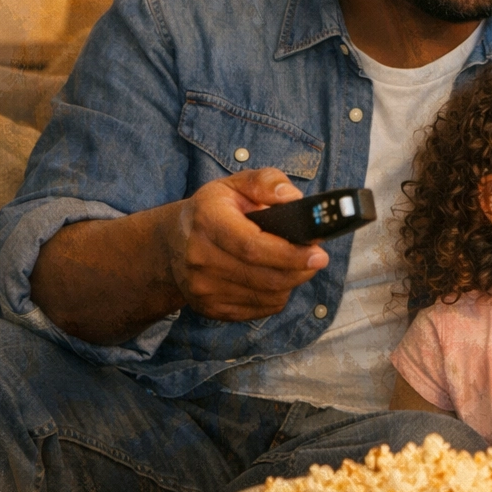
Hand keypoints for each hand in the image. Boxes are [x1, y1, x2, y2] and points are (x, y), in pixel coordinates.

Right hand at [162, 168, 328, 320]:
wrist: (173, 243)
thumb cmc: (214, 210)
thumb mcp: (236, 184)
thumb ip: (267, 182)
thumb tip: (292, 197)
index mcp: (207, 221)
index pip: (252, 246)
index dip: (289, 254)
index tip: (318, 254)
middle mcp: (200, 257)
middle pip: (264, 277)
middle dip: (299, 270)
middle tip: (317, 258)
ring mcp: (202, 288)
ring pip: (267, 296)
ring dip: (290, 282)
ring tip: (294, 264)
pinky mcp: (210, 308)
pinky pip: (260, 309)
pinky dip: (276, 295)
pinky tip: (274, 278)